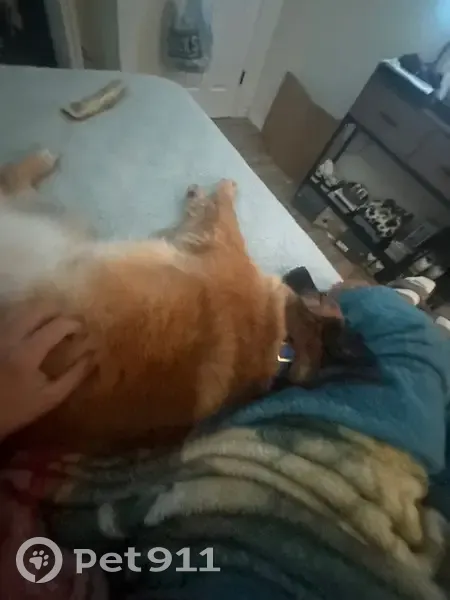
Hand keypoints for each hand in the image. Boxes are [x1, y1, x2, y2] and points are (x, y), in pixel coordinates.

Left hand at [0, 304, 93, 440]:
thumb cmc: (17, 409)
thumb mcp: (51, 397)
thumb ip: (75, 375)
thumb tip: (94, 355)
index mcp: (27, 353)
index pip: (58, 324)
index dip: (76, 323)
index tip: (84, 332)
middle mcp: (10, 336)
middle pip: (39, 307)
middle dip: (60, 311)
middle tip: (71, 324)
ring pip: (23, 308)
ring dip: (43, 311)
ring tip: (54, 323)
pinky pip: (11, 316)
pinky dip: (27, 316)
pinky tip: (34, 328)